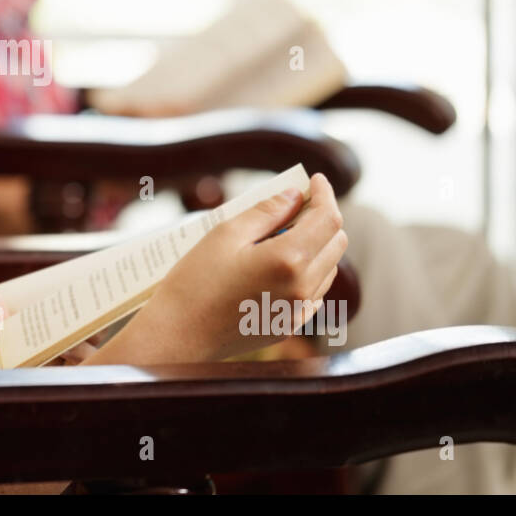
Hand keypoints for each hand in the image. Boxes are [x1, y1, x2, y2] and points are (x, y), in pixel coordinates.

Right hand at [116, 172, 346, 364]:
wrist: (179, 335)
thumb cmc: (195, 282)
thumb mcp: (226, 234)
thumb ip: (266, 211)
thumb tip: (294, 197)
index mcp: (288, 260)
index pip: (328, 219)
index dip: (325, 194)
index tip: (316, 180)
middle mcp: (303, 288)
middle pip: (336, 242)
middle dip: (322, 218)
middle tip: (295, 205)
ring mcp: (299, 311)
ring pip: (329, 267)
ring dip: (316, 246)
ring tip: (280, 236)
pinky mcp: (290, 326)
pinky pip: (315, 291)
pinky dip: (307, 271)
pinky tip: (276, 266)